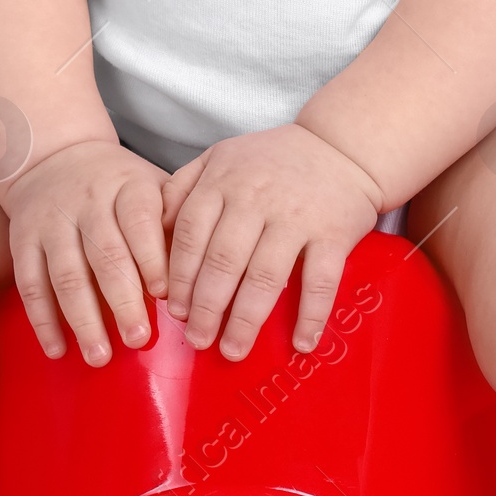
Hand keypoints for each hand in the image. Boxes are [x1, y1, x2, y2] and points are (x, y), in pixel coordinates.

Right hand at [0, 140, 168, 366]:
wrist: (55, 154)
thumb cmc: (119, 185)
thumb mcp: (151, 185)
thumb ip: (175, 219)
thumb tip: (203, 270)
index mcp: (128, 187)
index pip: (139, 221)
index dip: (151, 258)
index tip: (164, 295)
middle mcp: (88, 202)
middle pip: (105, 254)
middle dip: (122, 301)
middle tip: (138, 339)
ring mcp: (52, 220)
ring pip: (67, 274)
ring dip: (83, 319)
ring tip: (100, 355)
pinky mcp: (23, 239)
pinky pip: (30, 283)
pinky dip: (42, 320)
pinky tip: (58, 349)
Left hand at [161, 124, 382, 360]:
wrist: (340, 146)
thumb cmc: (272, 161)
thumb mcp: (219, 157)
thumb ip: (182, 187)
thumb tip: (155, 232)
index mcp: (223, 181)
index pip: (191, 234)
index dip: (180, 276)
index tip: (174, 310)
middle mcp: (256, 199)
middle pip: (223, 260)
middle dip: (206, 307)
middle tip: (197, 340)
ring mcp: (297, 217)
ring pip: (265, 275)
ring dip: (246, 319)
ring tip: (233, 349)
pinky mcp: (334, 232)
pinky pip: (321, 280)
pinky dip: (311, 315)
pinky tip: (300, 342)